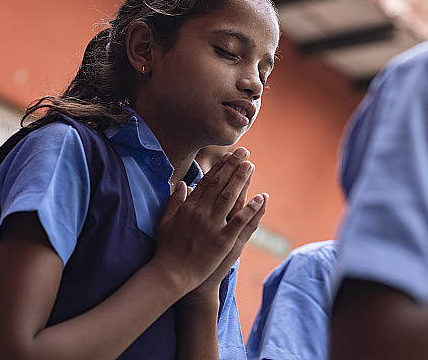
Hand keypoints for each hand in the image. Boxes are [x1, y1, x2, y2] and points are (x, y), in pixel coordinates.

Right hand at [153, 148, 267, 294]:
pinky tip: (261, 197)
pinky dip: (252, 209)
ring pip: (230, 198)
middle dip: (233, 166)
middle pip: (220, 185)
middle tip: (244, 152)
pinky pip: (240, 222)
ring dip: (242, 180)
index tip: (228, 154)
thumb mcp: (165, 222)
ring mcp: (213, 227)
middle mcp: (201, 214)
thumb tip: (182, 184)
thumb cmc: (166, 250)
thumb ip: (174, 201)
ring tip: (251, 165)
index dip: (219, 166)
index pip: (207, 182)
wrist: (171, 275)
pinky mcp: (223, 242)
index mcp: (189, 208)